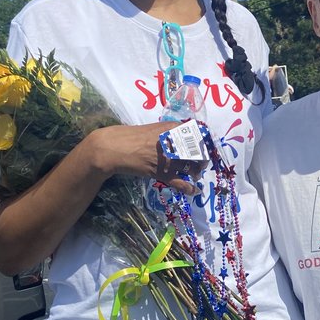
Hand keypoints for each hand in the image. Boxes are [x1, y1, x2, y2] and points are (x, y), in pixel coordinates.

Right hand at [89, 122, 205, 195]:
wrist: (115, 148)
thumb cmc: (130, 136)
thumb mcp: (153, 128)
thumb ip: (168, 131)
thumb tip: (181, 135)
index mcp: (171, 129)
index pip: (196, 134)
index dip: (203, 141)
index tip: (204, 146)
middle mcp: (173, 143)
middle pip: (198, 152)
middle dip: (202, 158)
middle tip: (201, 162)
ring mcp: (169, 159)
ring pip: (192, 168)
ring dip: (197, 172)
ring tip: (196, 174)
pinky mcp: (162, 173)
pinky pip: (181, 183)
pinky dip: (189, 188)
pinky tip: (194, 190)